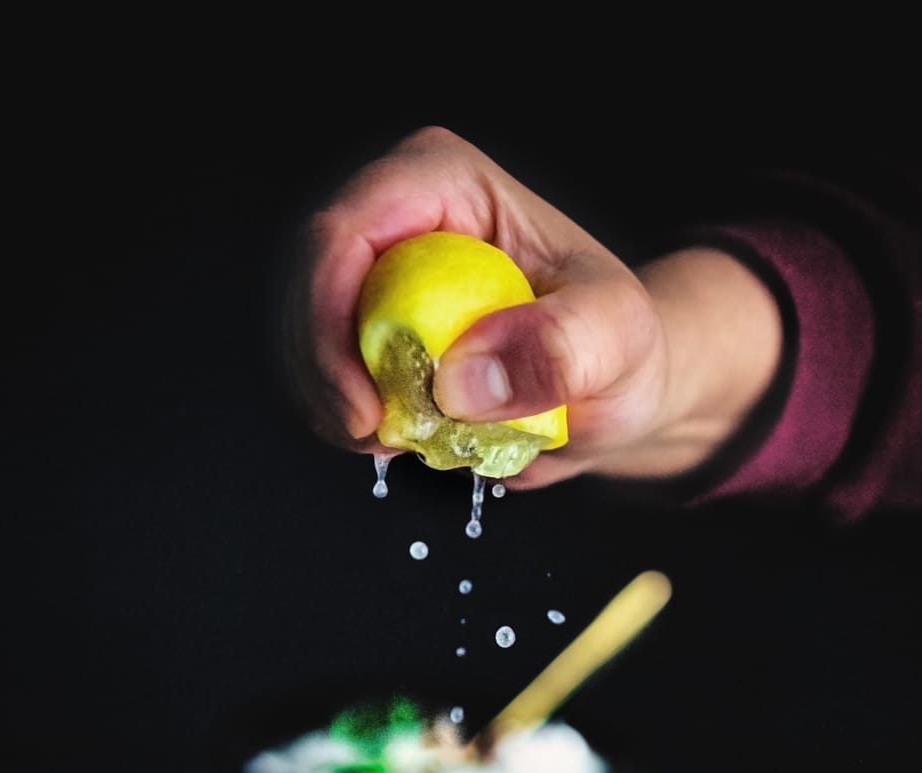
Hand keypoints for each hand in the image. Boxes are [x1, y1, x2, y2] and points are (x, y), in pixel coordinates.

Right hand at [283, 126, 784, 489]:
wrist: (613, 384)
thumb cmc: (620, 345)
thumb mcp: (618, 341)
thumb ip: (559, 350)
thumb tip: (461, 380)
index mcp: (445, 182)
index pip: (345, 230)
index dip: (330, 319)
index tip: (366, 409)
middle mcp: (396, 216)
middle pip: (305, 282)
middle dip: (321, 371)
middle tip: (371, 438)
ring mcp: (373, 272)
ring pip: (301, 332)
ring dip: (328, 401)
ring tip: (393, 441)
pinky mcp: (365, 326)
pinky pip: (320, 371)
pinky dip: (342, 416)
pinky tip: (391, 438)